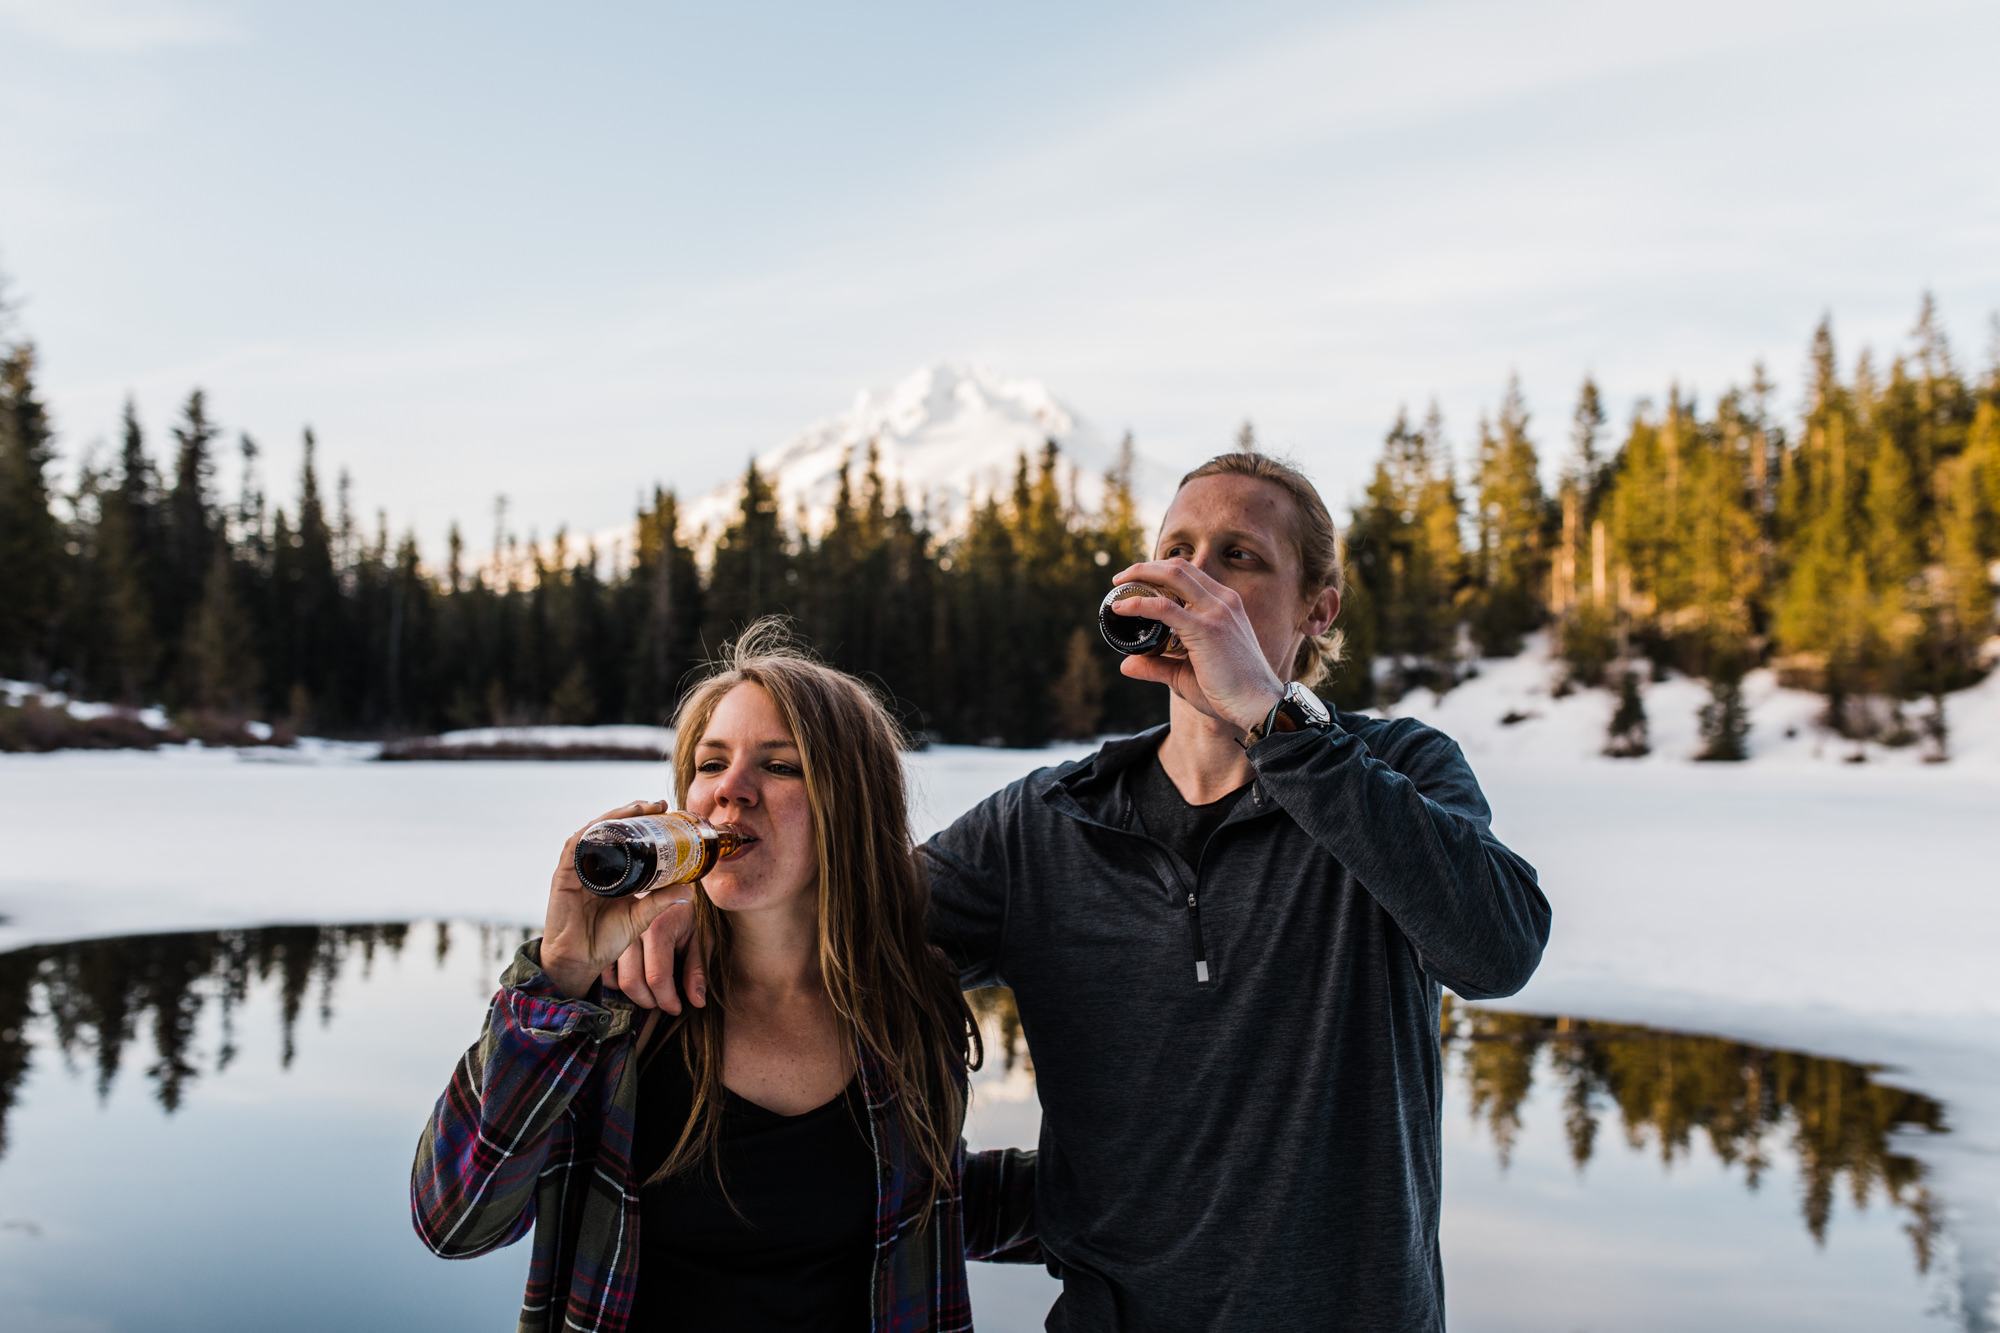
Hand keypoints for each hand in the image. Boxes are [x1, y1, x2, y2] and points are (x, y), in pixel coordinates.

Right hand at [538, 800, 700, 1000]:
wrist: (579, 962)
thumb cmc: (605, 941)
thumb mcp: (639, 918)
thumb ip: (660, 903)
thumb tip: (690, 891)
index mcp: (613, 872)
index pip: (627, 839)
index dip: (644, 823)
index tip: (666, 812)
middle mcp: (595, 865)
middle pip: (611, 830)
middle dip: (633, 813)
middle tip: (657, 805)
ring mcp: (578, 869)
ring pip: (594, 832)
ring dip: (614, 817)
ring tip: (637, 809)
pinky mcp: (563, 877)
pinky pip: (573, 849)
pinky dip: (588, 835)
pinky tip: (603, 826)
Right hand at [601, 905, 709, 1013]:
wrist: (667, 886)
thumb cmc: (687, 914)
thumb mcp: (700, 937)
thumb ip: (697, 970)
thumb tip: (697, 1001)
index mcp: (659, 929)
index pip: (657, 978)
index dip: (667, 1000)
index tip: (676, 1008)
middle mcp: (632, 931)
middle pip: (632, 982)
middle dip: (649, 1001)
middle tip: (663, 1002)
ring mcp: (615, 934)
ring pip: (615, 979)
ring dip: (633, 994)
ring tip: (651, 992)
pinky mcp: (606, 939)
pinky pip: (605, 972)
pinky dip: (617, 983)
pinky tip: (636, 979)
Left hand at [1108, 557, 1285, 731]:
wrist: (1259, 706)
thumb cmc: (1229, 691)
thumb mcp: (1187, 673)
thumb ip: (1158, 665)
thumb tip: (1126, 664)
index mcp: (1225, 605)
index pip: (1191, 574)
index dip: (1161, 571)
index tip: (1137, 581)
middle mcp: (1223, 601)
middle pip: (1179, 567)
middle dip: (1145, 567)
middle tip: (1121, 578)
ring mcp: (1216, 613)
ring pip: (1173, 576)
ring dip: (1141, 574)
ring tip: (1119, 584)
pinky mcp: (1206, 630)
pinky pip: (1165, 608)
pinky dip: (1139, 604)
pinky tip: (1122, 607)